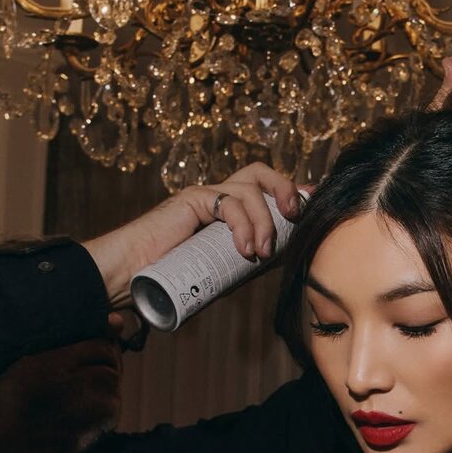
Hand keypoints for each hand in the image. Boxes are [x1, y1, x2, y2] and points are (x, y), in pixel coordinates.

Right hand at [84, 162, 300, 305]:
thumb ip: (251, 258)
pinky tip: (244, 248)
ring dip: (265, 219)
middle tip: (296, 216)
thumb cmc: (177, 279)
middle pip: (262, 173)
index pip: (267, 190)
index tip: (315, 204)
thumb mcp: (227, 270)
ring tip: (261, 252)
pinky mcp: (192, 199)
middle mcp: (221, 198)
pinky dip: (243, 224)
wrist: (136, 277)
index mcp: (232, 212)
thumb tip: (287, 259)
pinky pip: (228, 200)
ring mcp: (206, 196)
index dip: (294, 192)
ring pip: (250, 186)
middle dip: (286, 189)